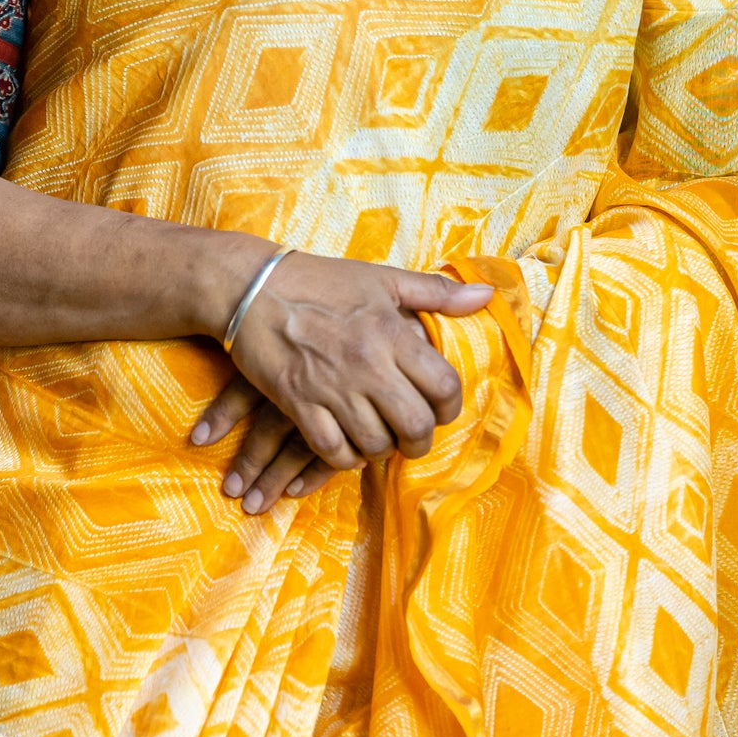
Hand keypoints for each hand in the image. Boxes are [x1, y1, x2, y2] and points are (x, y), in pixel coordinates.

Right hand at [190, 253, 493, 510]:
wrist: (251, 287)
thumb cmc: (320, 281)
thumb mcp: (381, 278)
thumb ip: (435, 292)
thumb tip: (485, 295)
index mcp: (391, 332)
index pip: (444, 386)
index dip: (449, 408)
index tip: (439, 410)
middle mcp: (367, 364)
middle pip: (414, 426)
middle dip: (420, 441)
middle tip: (411, 437)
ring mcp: (331, 387)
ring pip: (375, 444)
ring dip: (381, 449)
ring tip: (378, 439)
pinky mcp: (297, 403)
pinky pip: (332, 451)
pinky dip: (344, 457)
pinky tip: (346, 446)